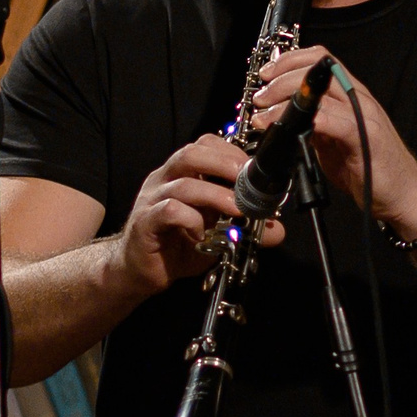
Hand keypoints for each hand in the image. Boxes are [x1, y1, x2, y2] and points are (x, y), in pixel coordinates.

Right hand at [112, 134, 285, 293]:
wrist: (139, 271)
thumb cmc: (177, 246)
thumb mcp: (217, 236)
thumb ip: (245, 229)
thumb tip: (277, 230)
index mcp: (181, 174)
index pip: (204, 145)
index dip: (230, 152)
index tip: (253, 170)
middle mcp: (164, 180)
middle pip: (191, 153)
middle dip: (224, 163)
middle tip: (247, 181)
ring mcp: (152, 199)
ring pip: (184, 183)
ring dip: (216, 195)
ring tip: (237, 210)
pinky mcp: (145, 222)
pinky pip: (170, 211)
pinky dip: (192, 220)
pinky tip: (202, 235)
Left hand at [247, 47, 416, 233]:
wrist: (404, 194)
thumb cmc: (372, 169)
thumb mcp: (333, 142)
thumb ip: (313, 125)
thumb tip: (284, 118)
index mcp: (351, 95)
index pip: (320, 59)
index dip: (289, 60)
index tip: (266, 74)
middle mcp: (358, 98)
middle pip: (316, 69)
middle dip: (279, 79)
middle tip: (259, 97)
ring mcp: (362, 116)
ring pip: (320, 91)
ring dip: (284, 99)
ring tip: (263, 113)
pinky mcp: (363, 137)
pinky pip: (329, 119)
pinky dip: (301, 120)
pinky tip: (284, 128)